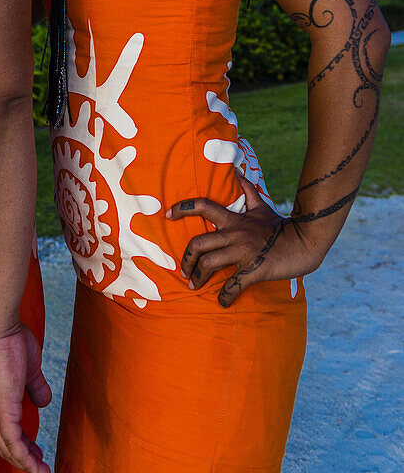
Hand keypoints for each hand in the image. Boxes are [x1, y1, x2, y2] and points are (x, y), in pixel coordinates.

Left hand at [0, 322, 51, 472]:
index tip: (38, 452)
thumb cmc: (11, 340)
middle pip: (6, 444)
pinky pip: (13, 444)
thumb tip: (45, 402)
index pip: (9, 429)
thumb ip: (36, 386)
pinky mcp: (3, 410)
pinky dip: (25, 459)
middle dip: (25, 459)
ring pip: (9, 449)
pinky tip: (36, 467)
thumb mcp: (31, 368)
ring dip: (26, 465)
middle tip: (41, 469)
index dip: (23, 444)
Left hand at [166, 172, 320, 307]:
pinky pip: (233, 284)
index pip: (203, 207)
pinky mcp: (254, 269)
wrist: (304, 241)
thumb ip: (247, 190)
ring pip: (209, 264)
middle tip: (183, 270)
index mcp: (234, 220)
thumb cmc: (279, 226)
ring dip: (198, 277)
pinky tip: (222, 302)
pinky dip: (225, 295)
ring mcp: (244, 252)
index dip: (183, 208)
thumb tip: (237, 171)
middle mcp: (235, 234)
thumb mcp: (262, 206)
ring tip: (194, 285)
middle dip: (186, 258)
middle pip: (199, 243)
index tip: (168, 215)